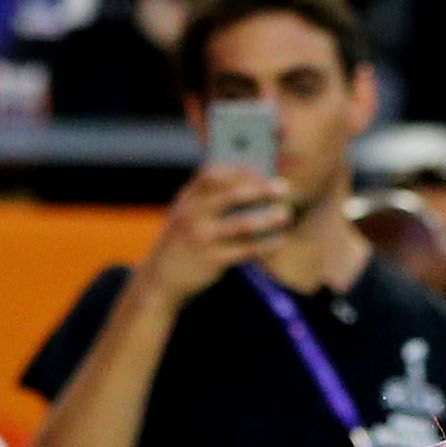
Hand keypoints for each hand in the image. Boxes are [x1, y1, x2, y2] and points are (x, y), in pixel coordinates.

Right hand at [142, 163, 292, 306]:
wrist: (160, 278)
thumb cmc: (183, 240)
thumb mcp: (187, 214)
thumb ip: (210, 199)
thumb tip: (253, 187)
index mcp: (188, 198)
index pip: (212, 174)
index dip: (239, 170)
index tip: (261, 169)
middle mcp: (193, 214)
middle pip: (231, 196)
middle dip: (260, 189)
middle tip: (284, 187)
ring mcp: (202, 238)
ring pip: (243, 225)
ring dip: (268, 218)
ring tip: (285, 214)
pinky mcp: (212, 260)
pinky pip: (245, 250)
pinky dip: (265, 244)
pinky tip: (280, 240)